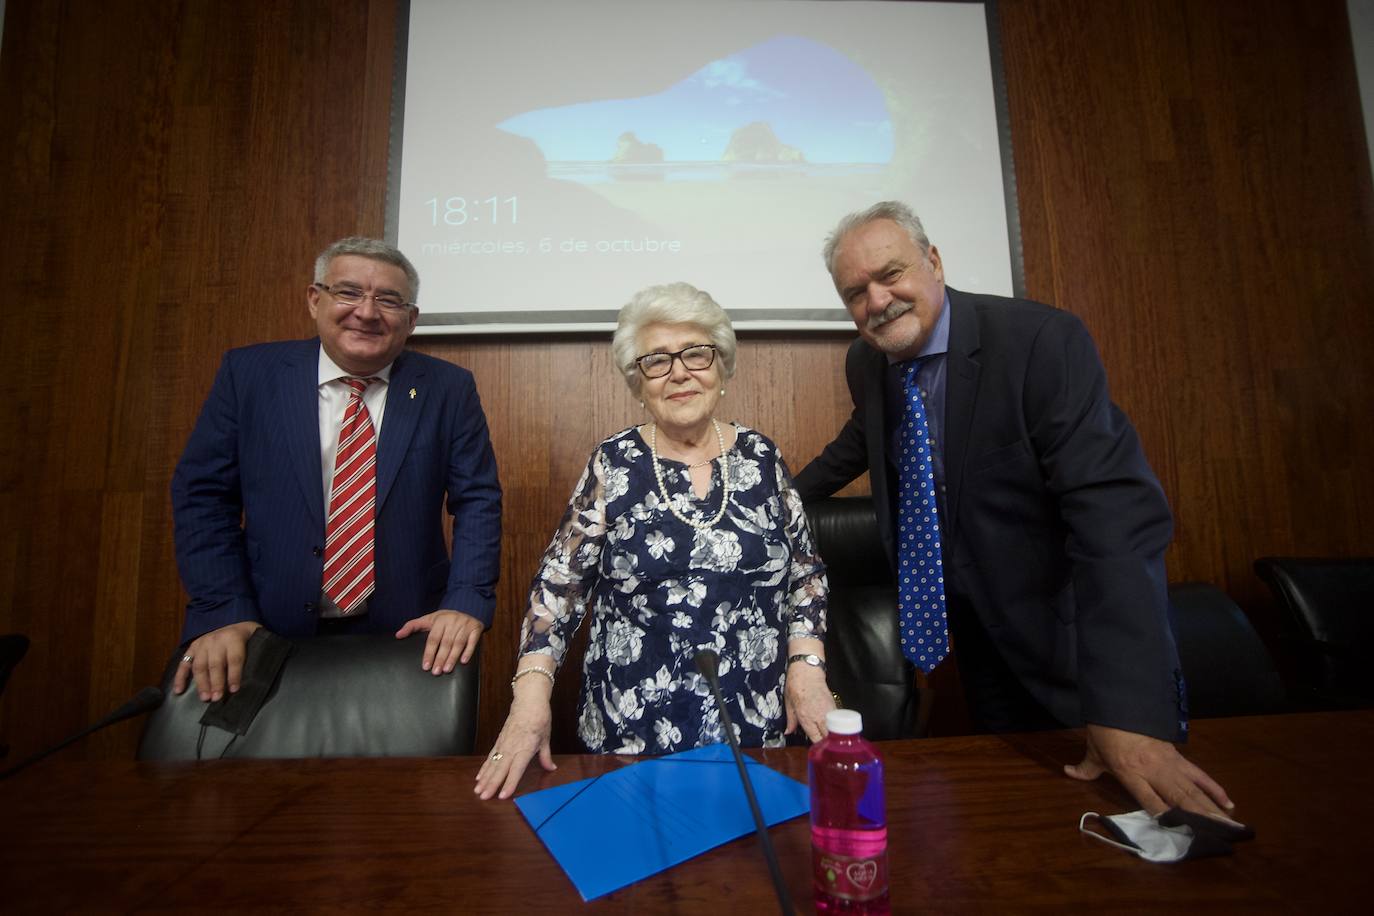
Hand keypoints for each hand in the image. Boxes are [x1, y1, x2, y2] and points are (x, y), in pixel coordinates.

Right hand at [173, 621, 262, 701]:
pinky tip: (178, 690)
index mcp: (234, 637)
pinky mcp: (192, 648)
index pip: (234, 658)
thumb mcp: (257, 639)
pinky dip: (180, 677)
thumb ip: (257, 653)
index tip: (234, 690)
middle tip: (217, 698)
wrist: (234, 624)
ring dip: (201, 683)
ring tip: (205, 698)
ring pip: (199, 665)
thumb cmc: (247, 637)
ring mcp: (202, 643)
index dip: (234, 675)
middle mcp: (216, 639)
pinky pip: (184, 663)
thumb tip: (259, 676)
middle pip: (215, 664)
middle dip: (216, 682)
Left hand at [396, 609, 482, 674]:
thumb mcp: (428, 619)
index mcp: (440, 620)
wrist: (467, 607)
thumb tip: (397, 635)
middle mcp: (453, 622)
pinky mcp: (476, 628)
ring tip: (447, 670)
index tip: (425, 666)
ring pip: (458, 643)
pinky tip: (464, 661)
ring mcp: (465, 625)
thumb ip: (412, 626)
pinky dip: (469, 651)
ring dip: (453, 657)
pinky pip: (473, 641)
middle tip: (436, 672)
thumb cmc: (444, 618)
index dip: (429, 653)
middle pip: (446, 643)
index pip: (433, 639)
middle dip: (440, 658)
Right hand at [475, 689, 555, 799]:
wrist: (529, 701)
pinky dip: (484, 767)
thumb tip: (551, 768)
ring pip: (492, 764)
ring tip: (478, 790)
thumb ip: (546, 756)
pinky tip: (479, 776)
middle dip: (491, 784)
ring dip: (485, 778)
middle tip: (483, 797)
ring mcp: (504, 744)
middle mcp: (512, 748)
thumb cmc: (539, 718)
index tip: (503, 795)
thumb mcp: (546, 738)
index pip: (516, 769)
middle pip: (500, 769)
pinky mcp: (499, 741)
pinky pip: (490, 756)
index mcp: (525, 748)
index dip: (509, 783)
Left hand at [784, 662, 835, 742]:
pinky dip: (836, 726)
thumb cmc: (795, 685)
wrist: (807, 670)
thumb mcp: (788, 703)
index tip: (817, 750)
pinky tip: (834, 728)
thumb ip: (791, 720)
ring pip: (835, 730)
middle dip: (828, 744)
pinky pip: (837, 720)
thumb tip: (788, 733)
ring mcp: (828, 711)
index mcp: (806, 718)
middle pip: (828, 737)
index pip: (816, 739)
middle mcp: (819, 716)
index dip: (818, 747)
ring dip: (833, 736)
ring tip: (831, 741)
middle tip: (826, 748)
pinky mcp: (834, 705)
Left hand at [1065, 723, 1235, 818]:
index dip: (1164, 816)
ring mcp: (1169, 763)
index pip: (1150, 800)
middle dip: (1199, 816)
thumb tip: (1068, 772)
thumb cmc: (1105, 729)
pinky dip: (1214, 788)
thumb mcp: (1093, 750)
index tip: (1179, 832)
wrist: (1120, 701)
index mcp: (1131, 772)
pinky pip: (1199, 774)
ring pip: (1193, 788)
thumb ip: (1084, 768)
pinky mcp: (1178, 756)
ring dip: (1211, 807)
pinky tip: (1227, 804)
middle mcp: (1154, 770)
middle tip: (1218, 834)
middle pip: (1179, 797)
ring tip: (1228, 826)